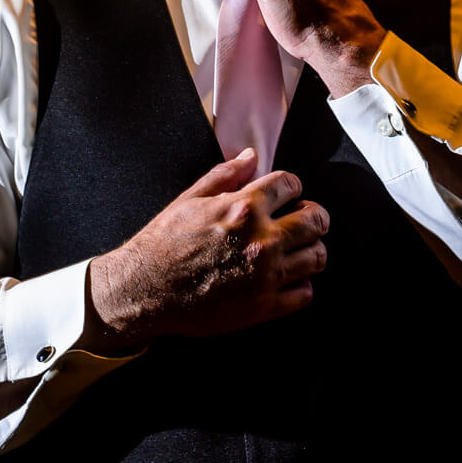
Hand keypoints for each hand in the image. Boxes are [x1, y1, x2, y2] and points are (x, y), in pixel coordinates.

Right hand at [81, 149, 329, 351]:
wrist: (145, 289)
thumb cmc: (163, 243)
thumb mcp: (190, 199)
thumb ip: (225, 176)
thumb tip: (251, 156)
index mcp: (244, 207)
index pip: (291, 184)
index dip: (291, 187)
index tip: (288, 195)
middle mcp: (262, 240)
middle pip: (316, 221)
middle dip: (314, 215)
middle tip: (304, 219)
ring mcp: (265, 275)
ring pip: (317, 257)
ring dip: (311, 249)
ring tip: (297, 249)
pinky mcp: (262, 306)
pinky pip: (304, 293)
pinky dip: (301, 284)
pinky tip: (286, 278)